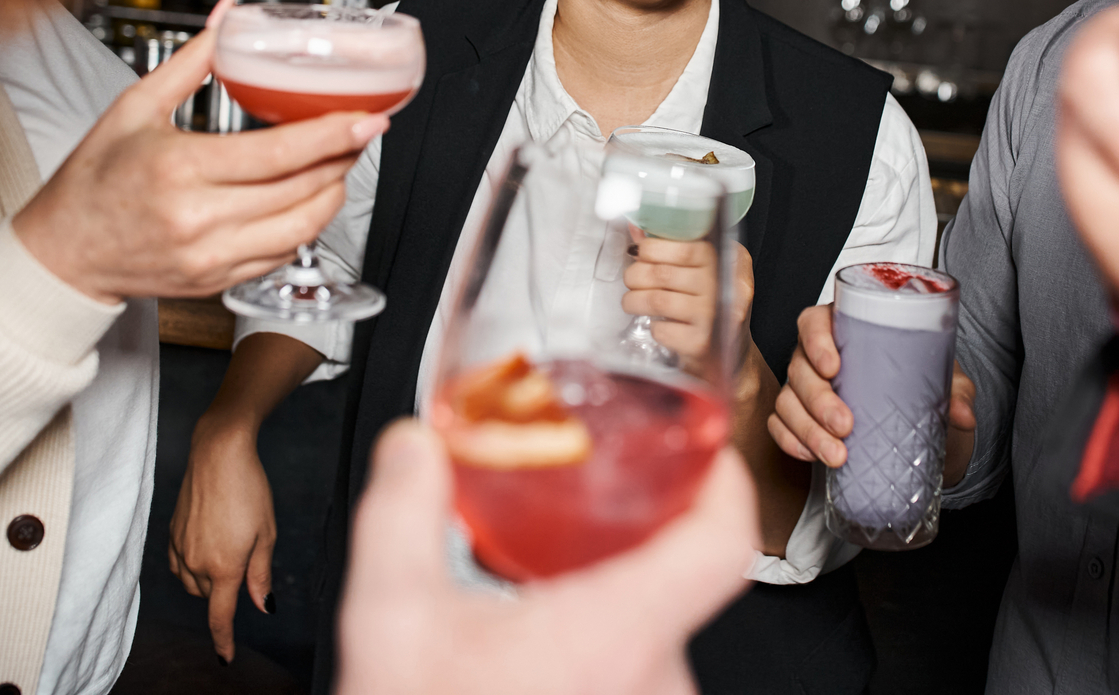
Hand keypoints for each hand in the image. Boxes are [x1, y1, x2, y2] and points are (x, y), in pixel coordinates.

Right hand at [13, 0, 388, 302]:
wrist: (61, 253)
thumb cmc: (92, 180)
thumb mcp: (135, 106)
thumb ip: (195, 59)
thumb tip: (229, 13)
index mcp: (179, 170)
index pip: (279, 155)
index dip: (332, 135)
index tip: (366, 118)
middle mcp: (199, 219)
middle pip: (302, 189)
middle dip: (344, 157)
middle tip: (362, 129)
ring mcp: (211, 256)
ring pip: (302, 229)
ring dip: (333, 192)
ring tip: (340, 161)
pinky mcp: (217, 281)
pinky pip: (282, 255)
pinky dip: (305, 224)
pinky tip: (308, 197)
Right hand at [167, 417, 276, 663]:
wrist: (218, 454)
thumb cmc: (249, 490)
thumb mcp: (266, 534)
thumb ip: (260, 575)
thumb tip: (261, 606)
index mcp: (224, 566)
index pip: (220, 616)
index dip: (223, 641)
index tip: (225, 658)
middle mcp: (196, 562)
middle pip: (209, 596)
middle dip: (225, 590)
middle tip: (245, 555)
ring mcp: (180, 548)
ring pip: (192, 583)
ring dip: (208, 579)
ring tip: (229, 545)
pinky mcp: (171, 534)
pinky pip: (179, 566)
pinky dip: (191, 567)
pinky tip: (206, 546)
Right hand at [335, 420, 755, 694]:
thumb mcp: (391, 623)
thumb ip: (400, 516)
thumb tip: (413, 447)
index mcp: (614, 637)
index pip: (721, 547)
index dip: (727, 487)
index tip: (710, 453)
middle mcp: (653, 683)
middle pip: (677, 585)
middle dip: (631, 543)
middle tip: (589, 504)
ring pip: (653, 638)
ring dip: (610, 604)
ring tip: (548, 584)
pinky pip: (640, 677)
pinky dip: (604, 650)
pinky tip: (545, 649)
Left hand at [622, 236, 754, 365]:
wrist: (729, 351)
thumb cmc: (710, 304)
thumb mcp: (700, 269)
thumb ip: (671, 247)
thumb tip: (637, 229)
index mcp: (728, 258)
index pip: (686, 246)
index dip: (653, 247)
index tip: (641, 252)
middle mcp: (724, 285)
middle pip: (664, 273)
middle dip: (636, 274)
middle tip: (632, 279)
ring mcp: (713, 315)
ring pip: (657, 300)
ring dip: (634, 300)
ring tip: (632, 301)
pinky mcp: (702, 342)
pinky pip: (662, 329)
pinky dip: (653, 327)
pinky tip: (660, 324)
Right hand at [767, 304, 976, 486]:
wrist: (921, 425)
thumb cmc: (923, 387)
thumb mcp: (945, 383)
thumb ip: (957, 393)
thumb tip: (963, 415)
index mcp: (846, 330)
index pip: (815, 322)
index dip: (816, 340)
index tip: (833, 367)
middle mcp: (819, 356)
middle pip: (799, 367)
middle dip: (818, 399)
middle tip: (846, 425)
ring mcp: (805, 388)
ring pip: (788, 401)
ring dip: (807, 429)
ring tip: (837, 455)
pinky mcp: (801, 419)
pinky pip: (781, 426)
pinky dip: (792, 441)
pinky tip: (812, 456)